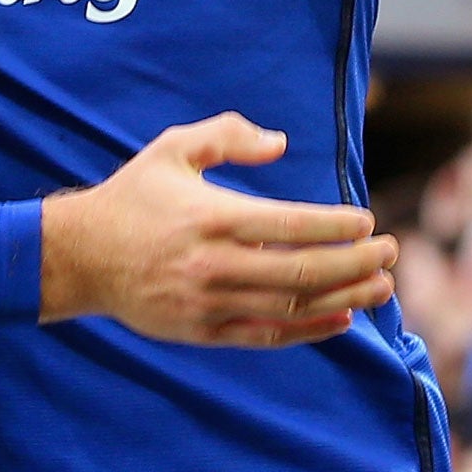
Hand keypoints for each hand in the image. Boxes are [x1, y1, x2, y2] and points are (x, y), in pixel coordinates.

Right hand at [40, 115, 396, 345]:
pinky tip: (342, 319)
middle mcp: (215, 264)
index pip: (292, 225)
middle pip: (303, 272)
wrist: (81, 257)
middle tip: (390, 251)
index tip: (366, 220)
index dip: (337, 225)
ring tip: (382, 286)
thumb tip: (281, 143)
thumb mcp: (172, 148)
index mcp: (212, 217)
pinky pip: (267, 336)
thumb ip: (227, 135)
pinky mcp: (204, 332)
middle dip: (356, 263)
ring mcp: (210, 303)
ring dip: (345, 298)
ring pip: (292, 308)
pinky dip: (309, 331)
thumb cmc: (133, 196)